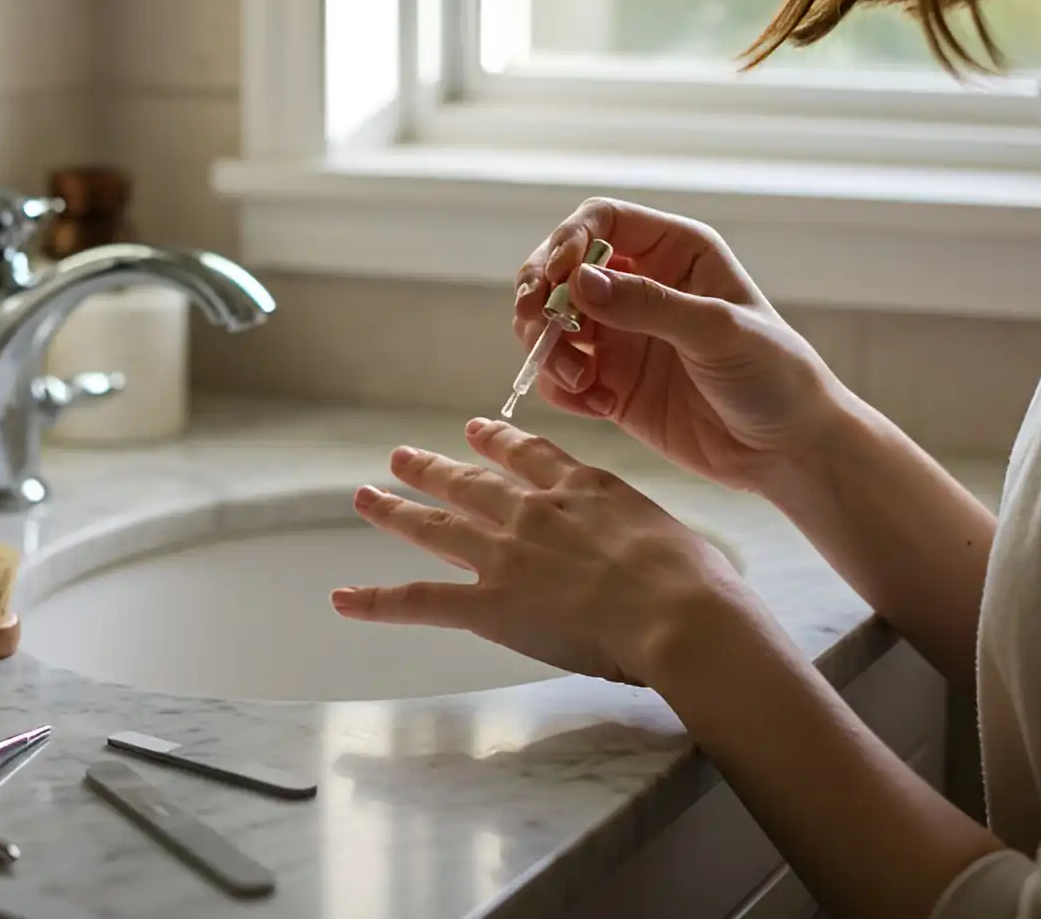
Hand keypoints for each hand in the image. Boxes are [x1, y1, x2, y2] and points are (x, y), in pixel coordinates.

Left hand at [332, 418, 746, 687]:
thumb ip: (642, 537)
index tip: (475, 429)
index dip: (497, 441)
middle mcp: (535, 510)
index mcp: (584, 488)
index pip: (529, 455)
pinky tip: (343, 600)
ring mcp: (505, 553)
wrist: (680, 610)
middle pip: (471, 483)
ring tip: (367, 497)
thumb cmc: (697, 582)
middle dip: (433, 469)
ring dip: (396, 511)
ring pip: (435, 526)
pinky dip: (376, 602)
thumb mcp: (673, 535)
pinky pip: (419, 601)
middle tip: (402, 457)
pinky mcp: (488, 602)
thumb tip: (654, 557)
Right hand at [514, 198, 854, 493]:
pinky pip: (560, 376)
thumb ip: (648, 304)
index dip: (567, 240)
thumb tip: (579, 281)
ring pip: (550, 323)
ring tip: (578, 378)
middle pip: (559, 269)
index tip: (556, 276)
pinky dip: (561, 388)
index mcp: (674, 253)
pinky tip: (597, 405)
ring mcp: (622, 336)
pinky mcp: (611, 384)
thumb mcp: (718, 331)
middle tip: (535, 325)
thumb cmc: (775, 376)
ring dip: (546, 347)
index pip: (600, 221)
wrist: (789, 451)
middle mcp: (640, 287)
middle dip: (539, 294)